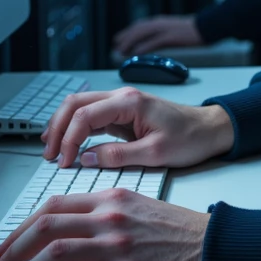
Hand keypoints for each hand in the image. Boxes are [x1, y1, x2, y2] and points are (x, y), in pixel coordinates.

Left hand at [0, 188, 209, 260]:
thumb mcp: (141, 207)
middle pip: (46, 227)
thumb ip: (107, 212)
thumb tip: (73, 231)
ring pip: (55, 257)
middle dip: (13, 250)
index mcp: (112, 199)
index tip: (8, 244)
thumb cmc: (184, 233)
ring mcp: (118, 248)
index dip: (23, 226)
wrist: (218, 249)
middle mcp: (110, 218)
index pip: (54, 205)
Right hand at [41, 86, 233, 169]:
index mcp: (129, 102)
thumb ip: (118, 156)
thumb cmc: (190, 137)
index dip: (69, 139)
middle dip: (58, 128)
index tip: (64, 162)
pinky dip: (76, 128)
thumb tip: (87, 158)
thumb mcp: (155, 153)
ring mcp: (121, 104)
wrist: (210, 129)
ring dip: (63, 126)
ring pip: (80, 107)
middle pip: (75, 104)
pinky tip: (69, 142)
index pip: (85, 116)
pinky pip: (92, 116)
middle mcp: (122, 98)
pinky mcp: (123, 114)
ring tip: (52, 149)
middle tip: (50, 154)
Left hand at [113, 15, 202, 55]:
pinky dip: (143, 47)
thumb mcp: (174, 28)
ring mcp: (165, 29)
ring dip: (130, 42)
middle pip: (137, 29)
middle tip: (116, 47)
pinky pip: (154, 42)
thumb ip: (163, 33)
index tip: (118, 39)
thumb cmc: (192, 30)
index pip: (139, 25)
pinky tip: (136, 53)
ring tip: (121, 50)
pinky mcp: (171, 36)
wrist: (207, 25)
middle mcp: (160, 23)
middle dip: (125, 37)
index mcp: (160, 21)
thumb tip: (152, 42)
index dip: (127, 32)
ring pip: (142, 34)